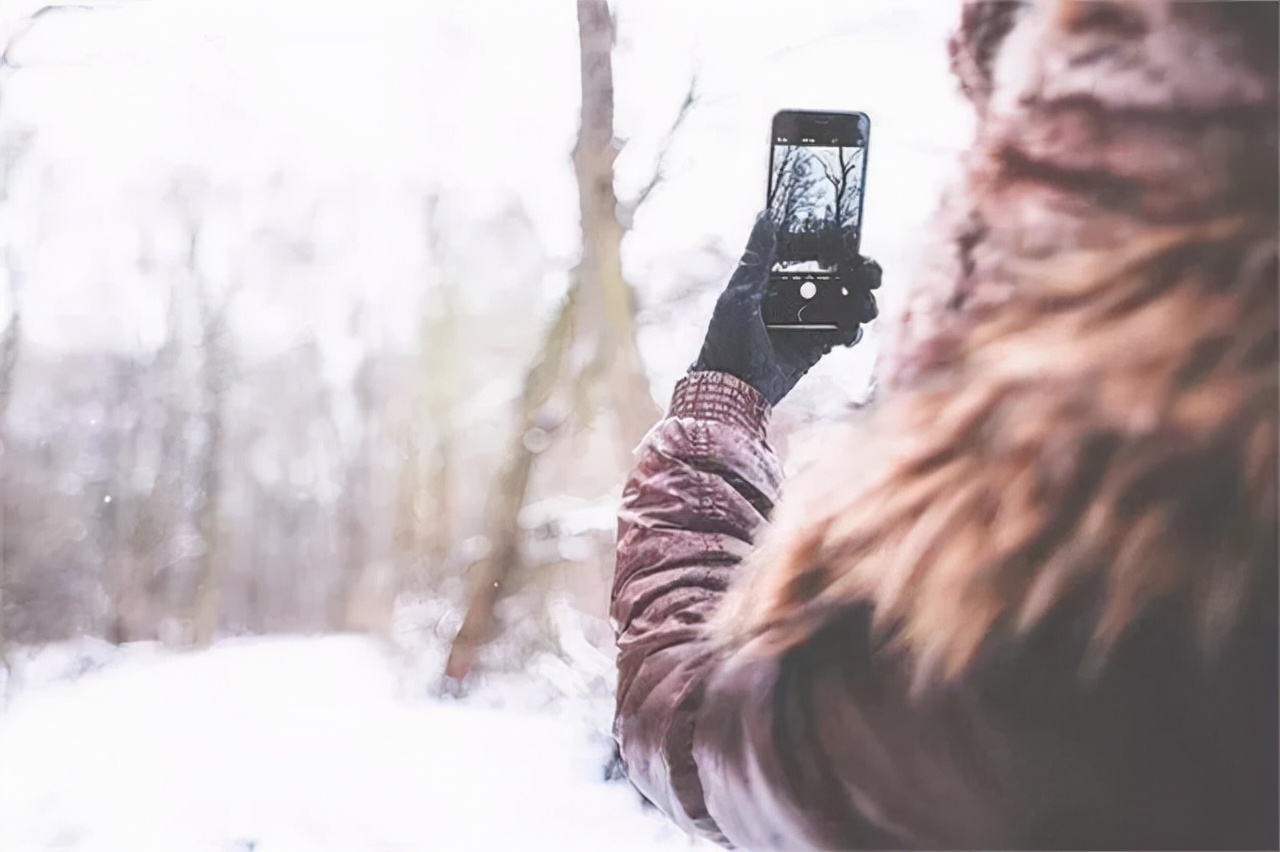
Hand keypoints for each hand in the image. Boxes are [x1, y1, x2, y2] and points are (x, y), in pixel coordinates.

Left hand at [692, 212, 879, 406]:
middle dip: (858, 274)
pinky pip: (842, 334)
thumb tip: (766, 216)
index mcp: (772, 281)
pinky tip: (850, 330)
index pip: (810, 257)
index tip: (852, 246)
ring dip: (860, 301)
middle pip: (834, 278)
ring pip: (843, 304)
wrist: (732, 390)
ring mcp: (804, 323)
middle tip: (872, 276)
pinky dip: (851, 331)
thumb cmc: (726, 341)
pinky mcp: (813, 347)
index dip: (834, 249)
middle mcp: (791, 298)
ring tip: (865, 306)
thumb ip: (756, 258)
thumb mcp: (739, 295)